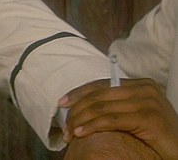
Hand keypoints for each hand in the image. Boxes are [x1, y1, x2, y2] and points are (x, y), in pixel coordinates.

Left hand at [59, 78, 177, 159]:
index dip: (78, 93)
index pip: (101, 85)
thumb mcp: (136, 114)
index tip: (62, 103)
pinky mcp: (148, 118)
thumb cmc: (157, 134)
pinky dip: (92, 126)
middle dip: (76, 110)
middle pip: (98, 96)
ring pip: (101, 108)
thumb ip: (116, 105)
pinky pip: (111, 120)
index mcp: (140, 84)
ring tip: (69, 133)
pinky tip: (80, 133)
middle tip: (63, 126)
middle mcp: (144, 89)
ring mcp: (147, 102)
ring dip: (80, 121)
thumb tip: (84, 107)